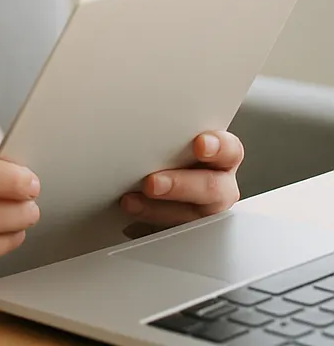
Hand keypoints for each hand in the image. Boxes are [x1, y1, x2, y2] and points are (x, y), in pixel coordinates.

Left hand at [120, 130, 243, 236]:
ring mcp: (205, 211)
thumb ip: (166, 136)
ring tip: (131, 202)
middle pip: (211, 188)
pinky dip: (148, 228)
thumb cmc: (167, 154)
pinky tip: (131, 222)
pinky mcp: (186, 231)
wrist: (156, 180)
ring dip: (158, 211)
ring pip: (192, 217)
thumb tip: (132, 125)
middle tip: (152, 183)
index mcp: (221, 158)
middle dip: (180, 185)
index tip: (200, 145)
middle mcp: (218, 185)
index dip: (218, 147)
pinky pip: (172, 234)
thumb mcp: (171, 142)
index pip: (230, 150)